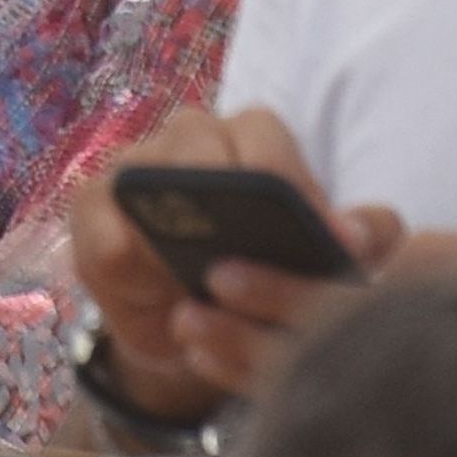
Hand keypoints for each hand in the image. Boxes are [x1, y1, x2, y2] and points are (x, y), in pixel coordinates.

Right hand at [70, 108, 403, 412]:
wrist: (186, 321)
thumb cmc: (256, 273)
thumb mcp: (314, 263)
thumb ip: (357, 240)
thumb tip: (366, 233)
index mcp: (249, 137)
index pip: (265, 137)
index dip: (295, 188)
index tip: (325, 243)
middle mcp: (188, 136)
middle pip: (199, 144)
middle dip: (226, 206)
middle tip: (253, 267)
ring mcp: (132, 165)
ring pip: (147, 182)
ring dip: (173, 245)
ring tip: (203, 299)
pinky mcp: (89, 207)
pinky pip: (108, 240)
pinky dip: (136, 281)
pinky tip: (163, 312)